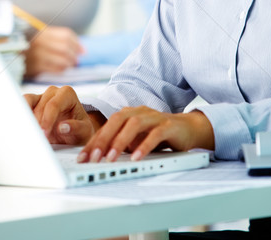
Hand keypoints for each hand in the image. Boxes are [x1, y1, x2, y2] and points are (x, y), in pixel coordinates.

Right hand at [24, 25, 84, 76]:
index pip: (66, 35)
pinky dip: (62, 69)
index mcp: (43, 31)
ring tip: (70, 65)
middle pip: (65, 48)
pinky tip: (62, 69)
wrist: (9, 53)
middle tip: (76, 60)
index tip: (83, 51)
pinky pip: (54, 69)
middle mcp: (40, 41)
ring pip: (62, 59)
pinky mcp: (34, 66)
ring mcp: (37, 54)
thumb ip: (59, 39)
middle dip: (74, 55)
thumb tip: (82, 50)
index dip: (77, 43)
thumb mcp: (41, 36)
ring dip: (69, 63)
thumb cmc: (29, 44)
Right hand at [24, 85, 105, 144]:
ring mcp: (41, 97)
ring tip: (27, 135)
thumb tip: (62, 127)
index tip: (44, 135)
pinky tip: (20, 129)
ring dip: (26, 120)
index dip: (47, 120)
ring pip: (27, 104)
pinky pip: (21, 106)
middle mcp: (53, 92)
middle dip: (37, 124)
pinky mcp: (31, 104)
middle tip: (35, 139)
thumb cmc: (80, 130)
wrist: (74, 135)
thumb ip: (76, 128)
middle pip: (39, 107)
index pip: (53, 105)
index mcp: (67, 93)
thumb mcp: (84, 131)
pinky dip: (19, 117)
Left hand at [78, 106, 214, 162]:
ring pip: (134, 124)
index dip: (94, 141)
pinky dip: (145, 145)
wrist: (188, 129)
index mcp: (129, 114)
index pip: (107, 126)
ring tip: (111, 158)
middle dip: (103, 139)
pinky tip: (136, 158)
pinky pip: (155, 134)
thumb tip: (97, 158)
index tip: (82, 158)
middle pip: (117, 120)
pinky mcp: (169, 125)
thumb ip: (120, 145)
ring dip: (120, 141)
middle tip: (93, 158)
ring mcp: (154, 117)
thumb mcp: (136, 140)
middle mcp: (139, 112)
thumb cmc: (158, 135)